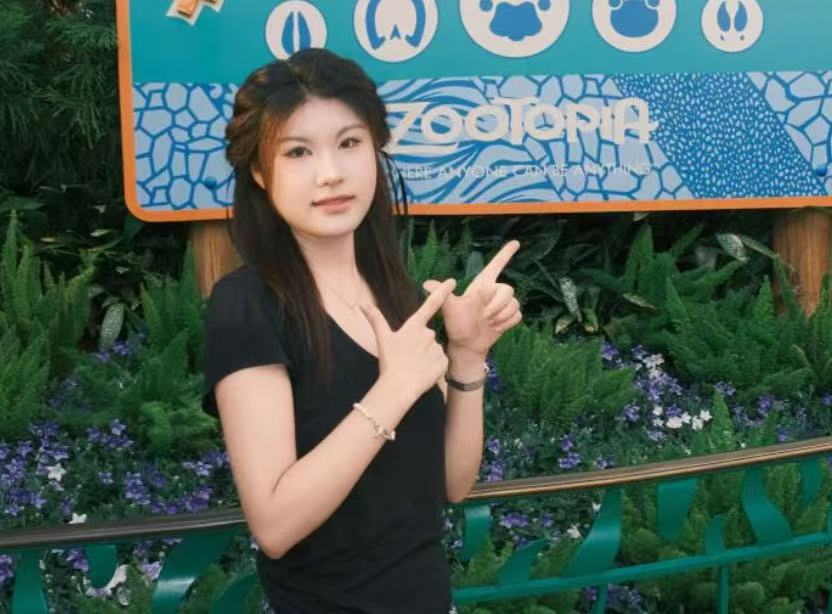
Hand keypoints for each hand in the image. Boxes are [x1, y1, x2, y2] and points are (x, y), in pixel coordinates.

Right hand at [358, 278, 456, 401]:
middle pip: (427, 335)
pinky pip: (440, 362)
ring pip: (434, 349)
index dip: (442, 291)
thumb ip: (375, 319)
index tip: (453, 281)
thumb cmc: (389, 362)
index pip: (431, 304)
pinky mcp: (444, 362)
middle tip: (408, 357)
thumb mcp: (382, 339)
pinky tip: (423, 373)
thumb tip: (363, 305)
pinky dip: (433, 367)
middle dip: (421, 344)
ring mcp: (437, 348)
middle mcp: (428, 333)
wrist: (399, 387)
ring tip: (415, 367)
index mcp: (414, 326)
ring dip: (426, 356)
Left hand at [422, 240, 521, 358]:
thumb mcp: (449, 309)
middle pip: (508, 289)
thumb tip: (425, 284)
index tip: (516, 242)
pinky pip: (518, 315)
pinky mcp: (509, 317)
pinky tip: (495, 327)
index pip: (495, 265)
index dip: (505, 254)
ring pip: (514, 303)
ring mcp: (502, 305)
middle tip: (484, 315)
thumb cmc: (456, 324)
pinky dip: (507, 323)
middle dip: (497, 304)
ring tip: (488, 322)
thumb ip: (442, 295)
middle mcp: (493, 292)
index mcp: (482, 285)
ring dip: (501, 316)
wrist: (466, 345)